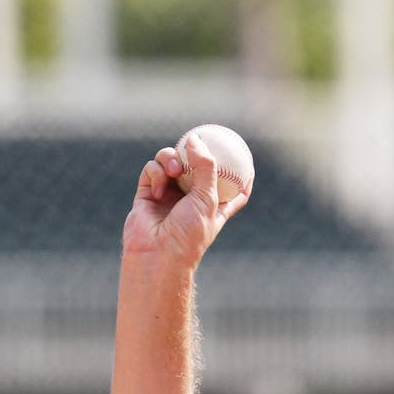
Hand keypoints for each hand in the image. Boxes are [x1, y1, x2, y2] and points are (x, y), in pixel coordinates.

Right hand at [121, 132, 250, 270]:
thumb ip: (206, 168)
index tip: (246, 157)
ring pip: (171, 160)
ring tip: (175, 171)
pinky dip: (156, 173)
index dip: (240, 173)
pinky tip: (158, 191)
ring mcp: (169, 193)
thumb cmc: (188, 232)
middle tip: (194, 145)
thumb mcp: (208, 199)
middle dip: (195, 153)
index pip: (233, 187)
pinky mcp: (148, 191)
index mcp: (215, 205)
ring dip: (171, 159)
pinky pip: (152, 169)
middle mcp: (192, 198)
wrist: (156, 252)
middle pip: (197, 165)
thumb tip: (196, 140)